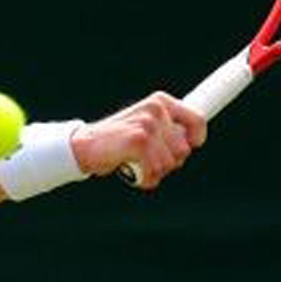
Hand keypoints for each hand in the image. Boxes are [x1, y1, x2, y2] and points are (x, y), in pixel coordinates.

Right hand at [70, 93, 207, 188]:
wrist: (83, 146)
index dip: (197, 137)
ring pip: (169, 164)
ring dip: (154, 172)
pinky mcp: (140, 141)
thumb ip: (166, 132)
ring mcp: (148, 125)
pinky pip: (155, 172)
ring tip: (135, 164)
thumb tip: (191, 144)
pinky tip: (131, 172)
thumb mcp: (144, 127)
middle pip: (184, 150)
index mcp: (160, 102)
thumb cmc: (115, 142)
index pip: (197, 119)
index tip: (194, 144)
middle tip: (146, 159)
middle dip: (168, 162)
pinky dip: (144, 179)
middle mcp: (156, 110)